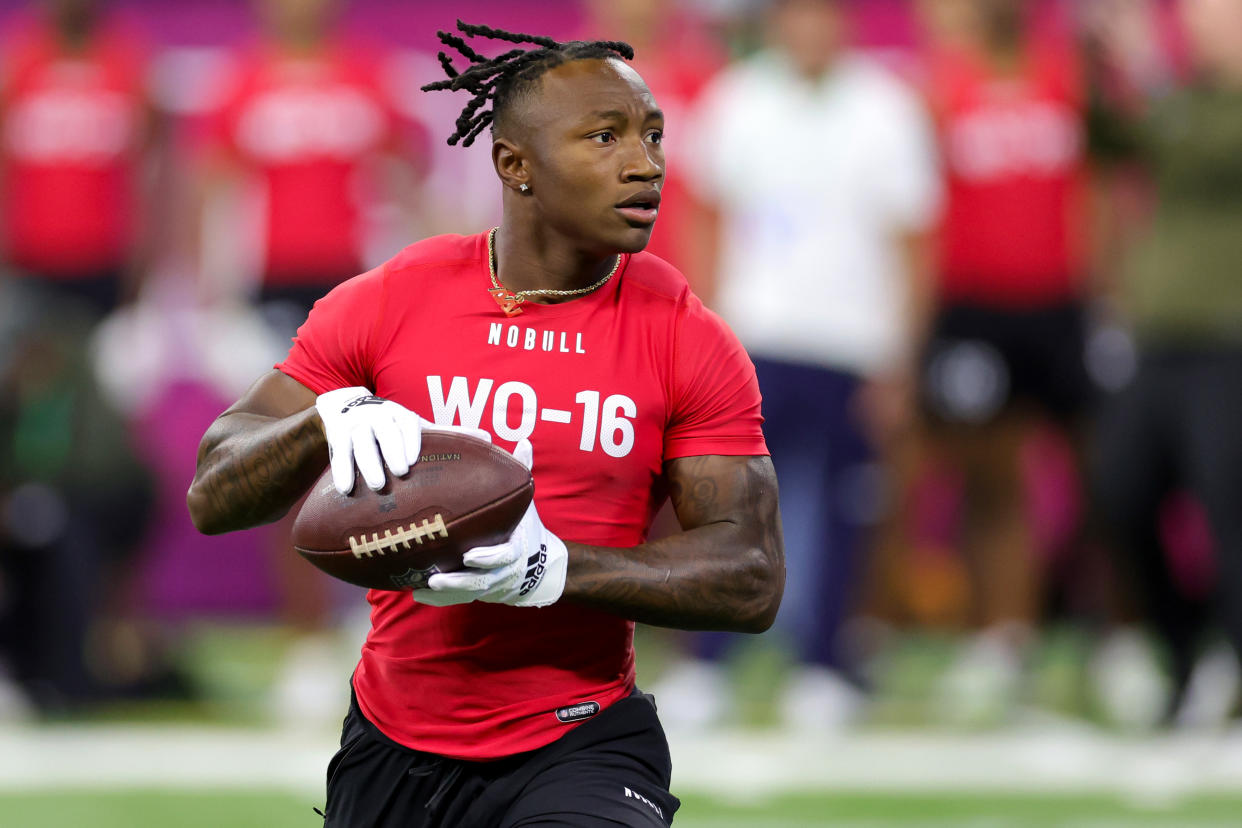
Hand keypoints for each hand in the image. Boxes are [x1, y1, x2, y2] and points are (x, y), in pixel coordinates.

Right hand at [315, 387, 490, 494]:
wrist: (348, 407)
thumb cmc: (391, 424)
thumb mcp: (416, 426)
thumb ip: (448, 434)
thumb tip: (488, 439)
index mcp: (401, 414)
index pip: (407, 424)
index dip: (410, 440)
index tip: (412, 461)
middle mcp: (378, 416)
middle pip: (384, 432)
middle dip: (391, 451)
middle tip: (399, 473)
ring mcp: (356, 424)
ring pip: (360, 442)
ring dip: (367, 463)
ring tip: (376, 485)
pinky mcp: (337, 434)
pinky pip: (339, 453)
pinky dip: (341, 470)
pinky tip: (345, 489)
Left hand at [412, 439, 566, 607]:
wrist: (536, 566)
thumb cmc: (523, 529)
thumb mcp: (525, 505)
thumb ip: (523, 475)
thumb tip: (523, 441)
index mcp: (514, 549)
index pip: (505, 556)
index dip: (488, 558)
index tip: (469, 555)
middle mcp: (502, 572)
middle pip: (481, 582)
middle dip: (459, 582)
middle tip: (437, 578)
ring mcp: (488, 585)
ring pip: (467, 593)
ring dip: (447, 592)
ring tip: (425, 586)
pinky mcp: (475, 593)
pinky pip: (456, 600)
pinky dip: (439, 600)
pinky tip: (418, 594)